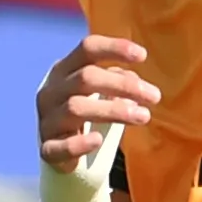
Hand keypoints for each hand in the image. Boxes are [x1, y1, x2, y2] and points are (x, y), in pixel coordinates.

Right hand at [34, 34, 156, 201]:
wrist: (64, 153)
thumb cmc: (88, 113)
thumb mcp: (103, 92)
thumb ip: (118, 80)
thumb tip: (133, 79)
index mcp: (64, 70)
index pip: (87, 49)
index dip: (114, 48)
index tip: (143, 56)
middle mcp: (51, 91)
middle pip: (86, 77)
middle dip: (123, 85)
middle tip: (155, 96)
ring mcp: (47, 120)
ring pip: (76, 108)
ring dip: (113, 110)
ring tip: (144, 116)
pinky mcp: (48, 149)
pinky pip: (60, 146)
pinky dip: (79, 143)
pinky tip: (98, 140)